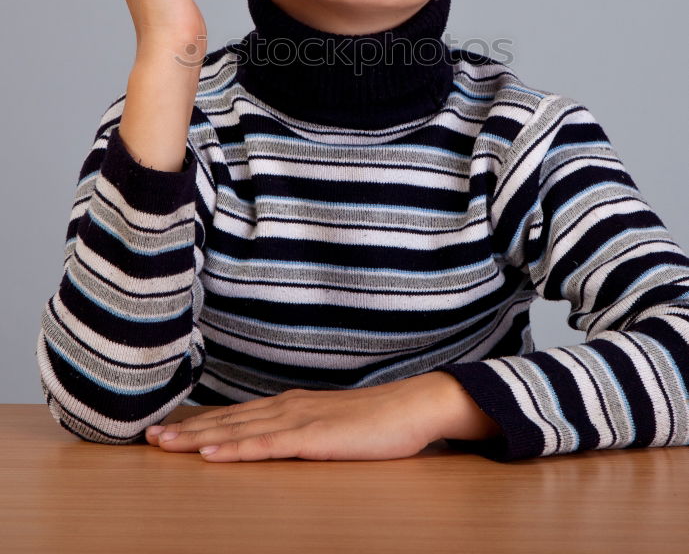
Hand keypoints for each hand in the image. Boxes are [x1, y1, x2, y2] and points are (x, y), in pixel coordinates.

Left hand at [145, 373, 477, 461]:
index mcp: (290, 405)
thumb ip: (303, 431)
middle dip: (186, 431)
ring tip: (164, 445)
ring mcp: (298, 420)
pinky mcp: (312, 437)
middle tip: (148, 437)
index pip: (235, 415)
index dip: (199, 424)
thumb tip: (279, 442)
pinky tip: (211, 454)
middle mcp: (286, 407)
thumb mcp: (331, 426)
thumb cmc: (376, 421)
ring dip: (198, 438)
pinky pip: (266, 446)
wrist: (413, 407)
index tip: (167, 429)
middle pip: (227, 420)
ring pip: (237, 430)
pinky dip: (235, 449)